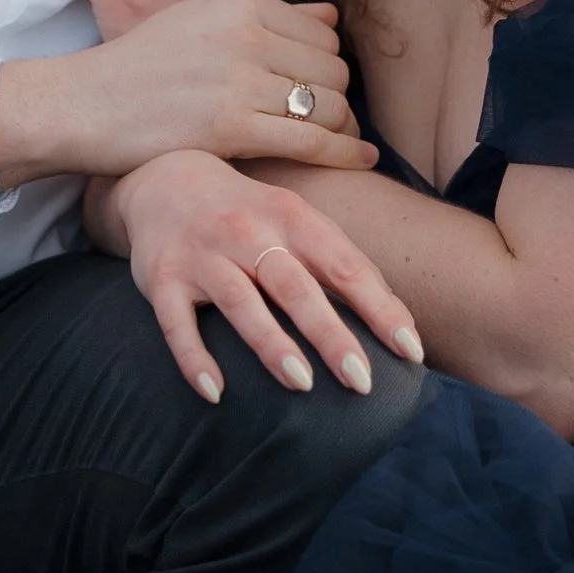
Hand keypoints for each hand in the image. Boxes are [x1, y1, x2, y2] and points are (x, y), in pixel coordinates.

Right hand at [0, 0, 373, 189]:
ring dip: (342, 129)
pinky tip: (360, 162)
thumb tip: (332, 17)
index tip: (324, 93)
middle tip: (333, 124)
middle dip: (338, 99)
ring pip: (328, 105)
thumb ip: (269, 18)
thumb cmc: (143, 66)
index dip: (330, 69)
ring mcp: (239, 80)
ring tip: (341, 144)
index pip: (323, 36)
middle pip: (332, 70)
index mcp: (241, 4)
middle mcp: (247, 35)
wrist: (86, 103)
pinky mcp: (232, 126)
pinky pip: (311, 140)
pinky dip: (343, 153)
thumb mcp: (203, 22)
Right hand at [94, 151, 425, 403]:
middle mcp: (248, 232)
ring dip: (270, 343)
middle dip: (330, 333)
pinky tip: (214, 392)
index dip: (380, 309)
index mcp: (292, 217)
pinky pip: (176, 322)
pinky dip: (193, 357)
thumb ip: (341, 263)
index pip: (345, 267)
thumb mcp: (297, 221)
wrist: (164, 180)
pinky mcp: (162, 278)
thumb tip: (401, 323)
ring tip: (302, 384)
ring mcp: (203, 255)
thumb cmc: (251, 214)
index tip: (411, 353)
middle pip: (295, 287)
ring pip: (240, 302)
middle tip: (363, 381)